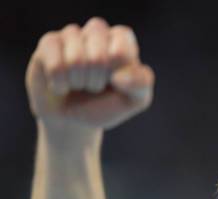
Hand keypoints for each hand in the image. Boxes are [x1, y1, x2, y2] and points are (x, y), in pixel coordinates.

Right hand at [25, 17, 154, 130]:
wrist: (73, 119)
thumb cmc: (106, 104)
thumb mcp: (134, 99)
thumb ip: (140, 85)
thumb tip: (118, 76)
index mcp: (122, 39)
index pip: (121, 53)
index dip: (117, 77)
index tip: (116, 83)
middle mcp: (97, 31)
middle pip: (99, 58)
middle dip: (97, 82)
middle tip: (95, 86)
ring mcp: (71, 34)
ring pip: (76, 61)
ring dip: (79, 83)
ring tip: (79, 84)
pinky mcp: (49, 43)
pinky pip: (56, 66)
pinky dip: (60, 85)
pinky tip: (61, 85)